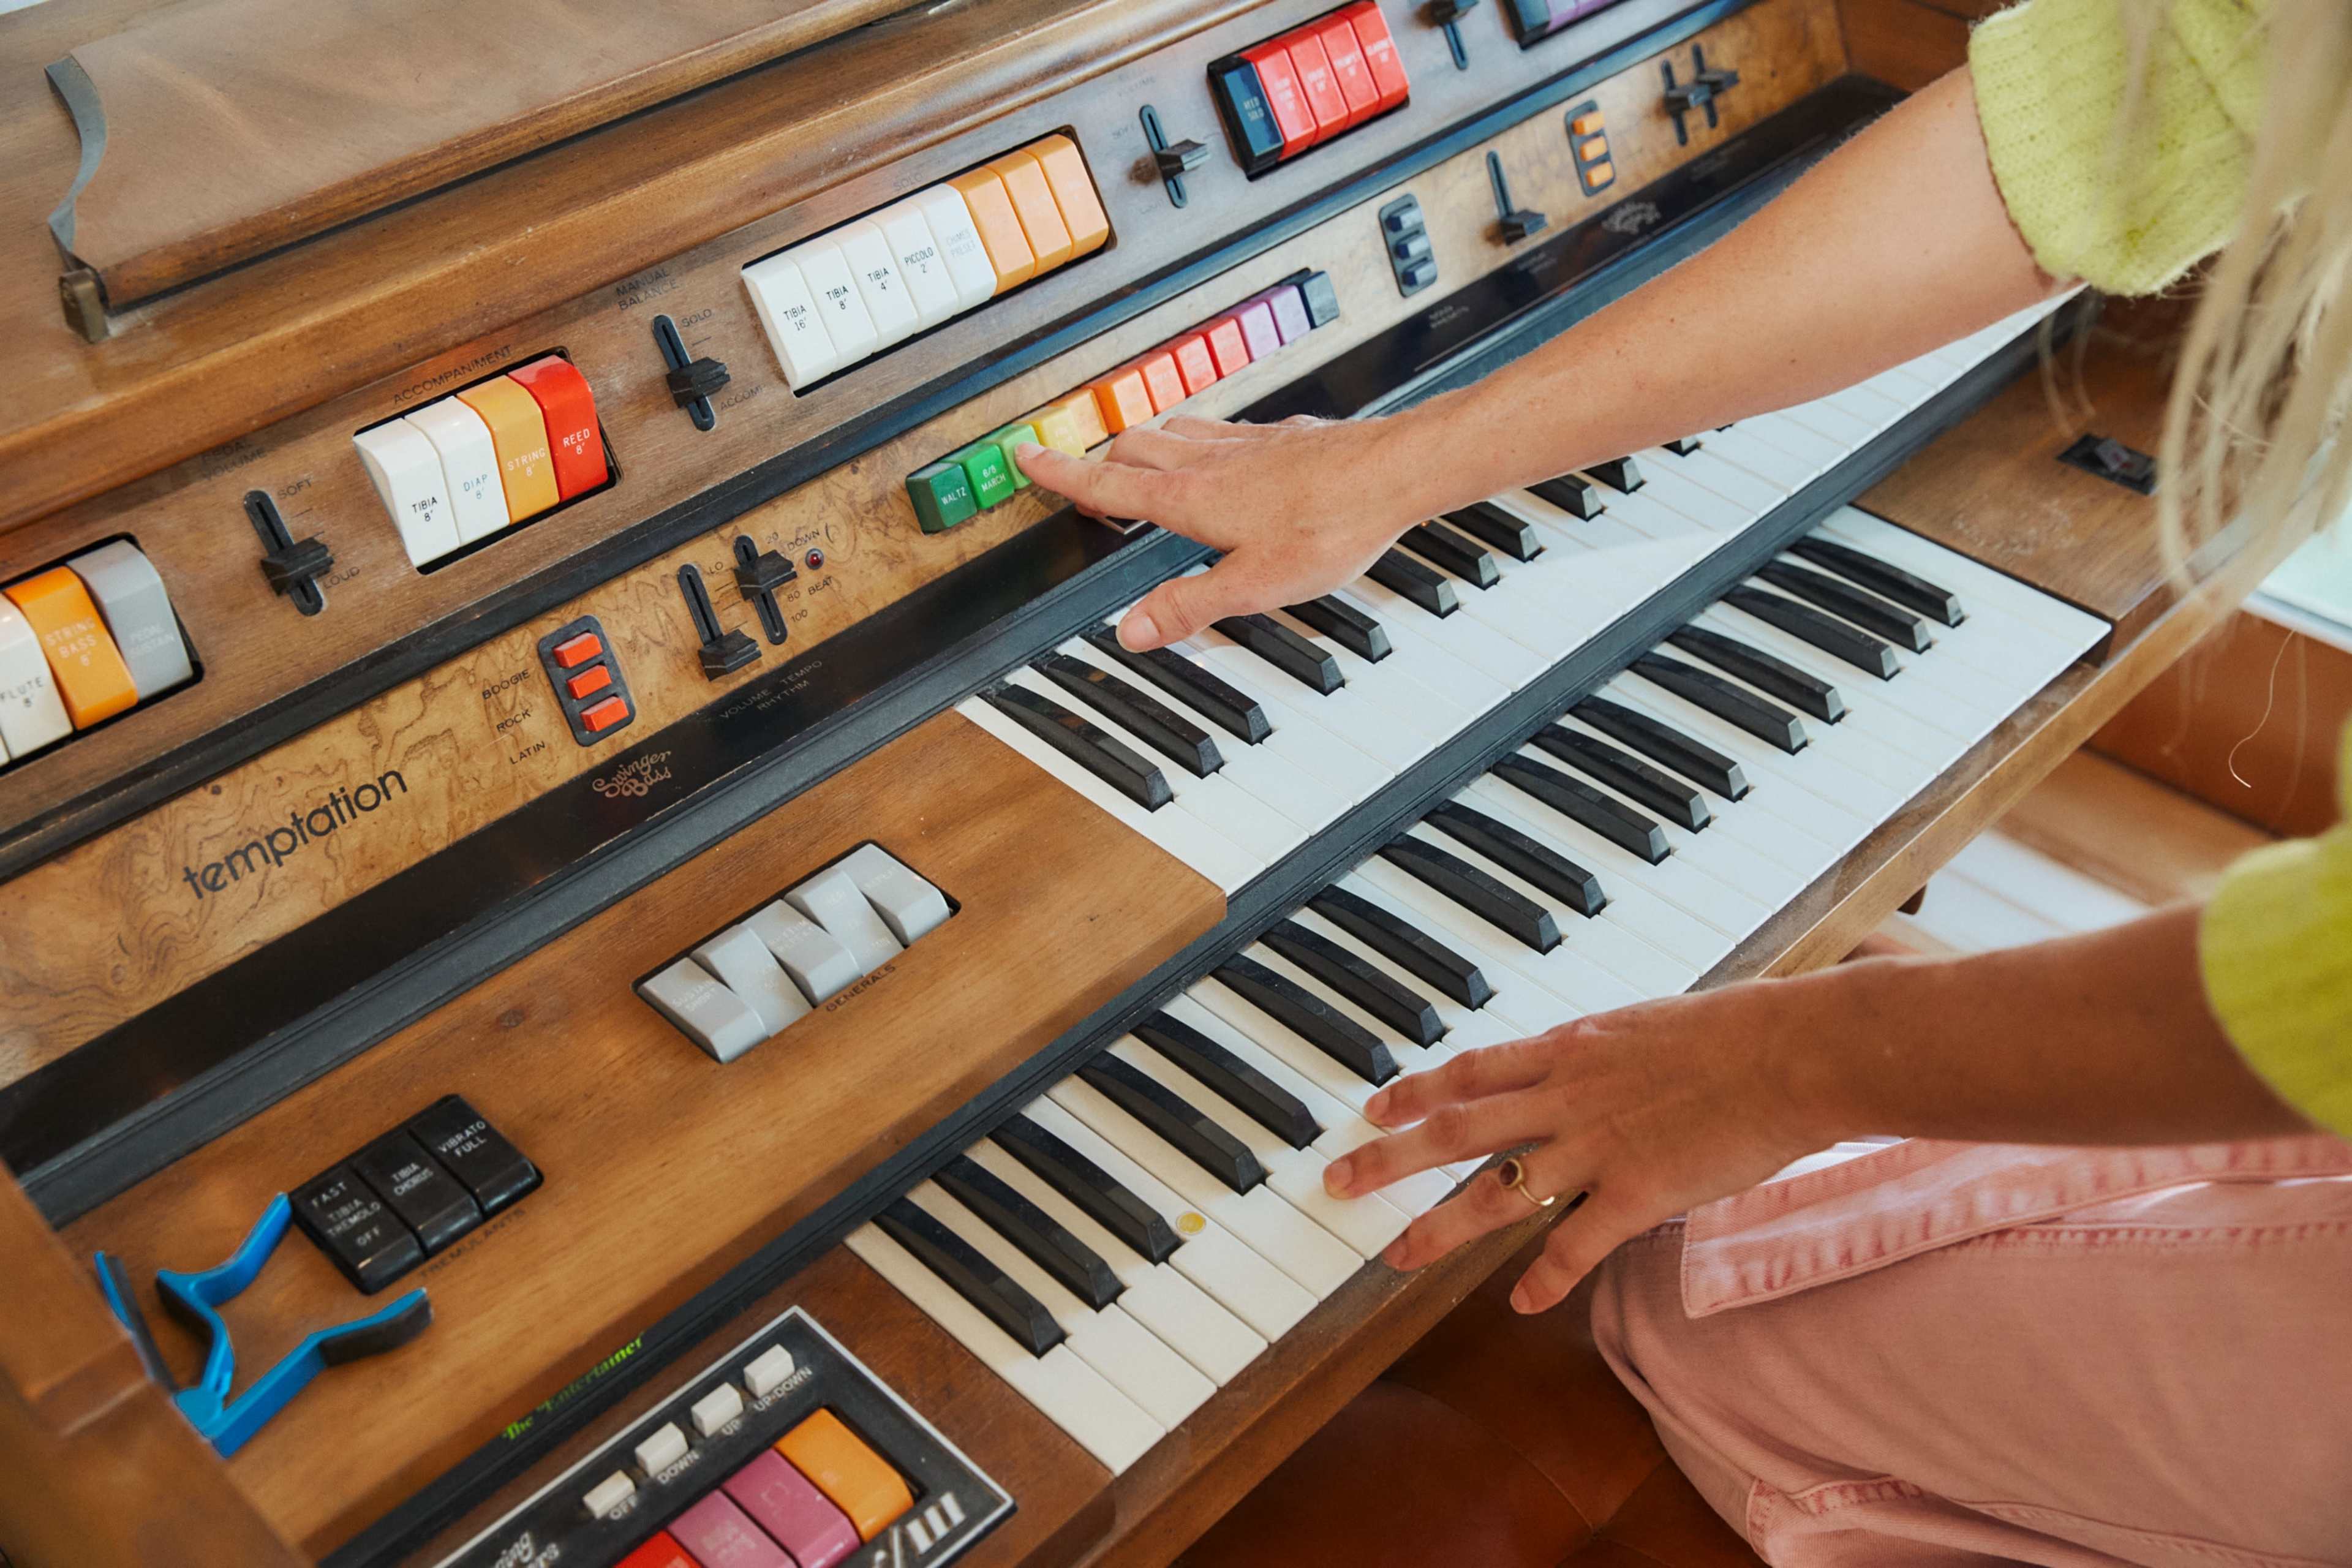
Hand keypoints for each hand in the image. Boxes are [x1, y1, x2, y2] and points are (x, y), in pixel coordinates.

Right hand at [1013, 412, 1446, 650]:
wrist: (1395, 471)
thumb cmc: (1331, 522)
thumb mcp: (1253, 585)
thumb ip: (1188, 607)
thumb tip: (1131, 629)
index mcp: (1192, 498)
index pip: (1108, 482)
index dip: (1061, 472)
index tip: (1026, 454)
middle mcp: (1212, 461)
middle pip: (1135, 448)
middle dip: (1100, 459)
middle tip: (1082, 474)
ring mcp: (1248, 443)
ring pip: (1176, 429)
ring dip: (1146, 442)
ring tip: (1136, 456)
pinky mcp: (1283, 436)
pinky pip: (1223, 429)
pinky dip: (1200, 437)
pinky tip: (1222, 450)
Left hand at [1321, 983, 1832, 1313]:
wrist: (1789, 1053)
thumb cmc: (1731, 1033)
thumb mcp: (1642, 1026)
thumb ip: (1596, 1050)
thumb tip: (1570, 1050)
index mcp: (1568, 1050)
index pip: (1469, 1071)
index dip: (1415, 1091)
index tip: (1372, 1109)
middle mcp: (1567, 1097)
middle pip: (1456, 1130)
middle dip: (1390, 1158)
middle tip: (1338, 1181)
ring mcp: (1597, 1147)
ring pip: (1498, 1192)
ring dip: (1441, 1227)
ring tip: (1397, 1256)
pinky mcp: (1638, 1192)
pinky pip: (1576, 1243)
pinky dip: (1546, 1277)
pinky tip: (1522, 1304)